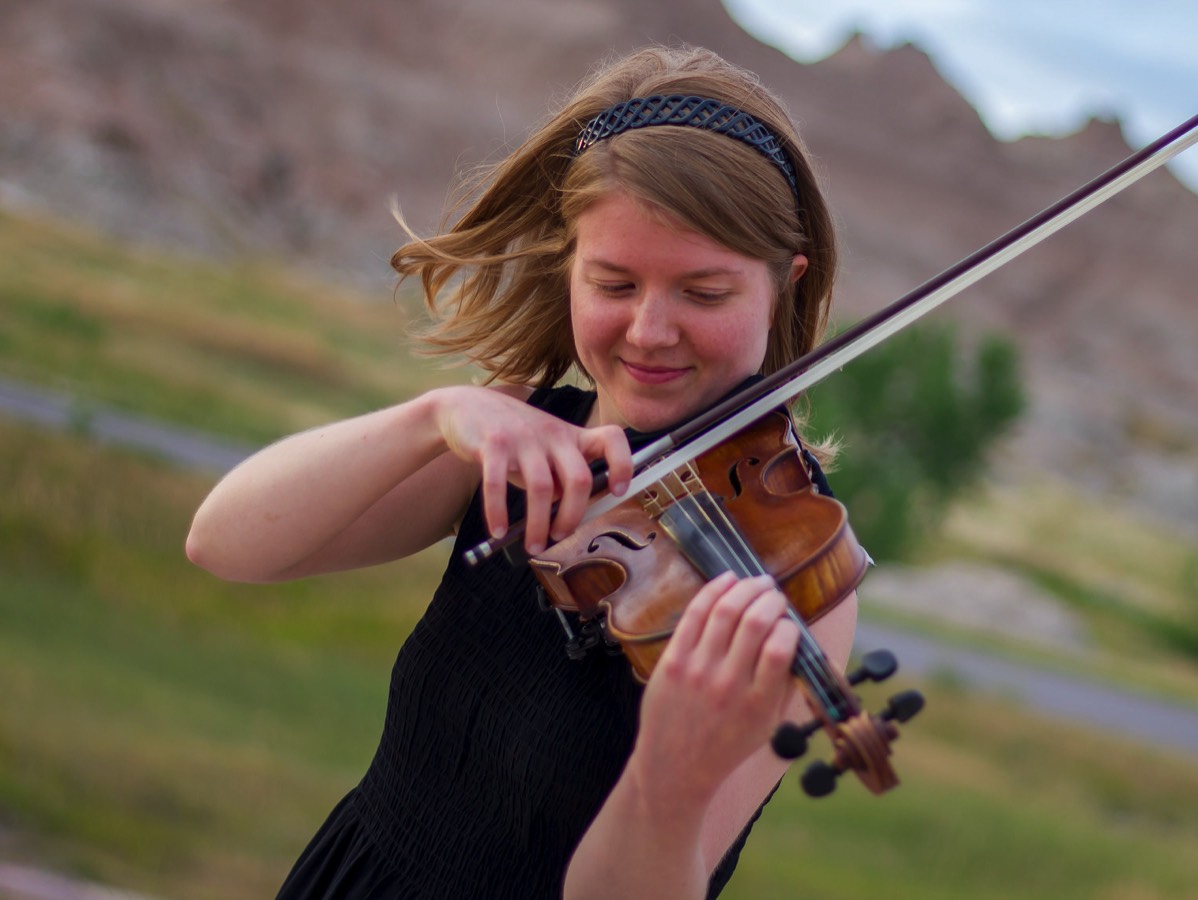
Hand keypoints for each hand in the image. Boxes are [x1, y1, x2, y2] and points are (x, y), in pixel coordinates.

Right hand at [432, 386, 632, 551]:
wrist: (467, 407)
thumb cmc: (515, 438)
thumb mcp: (546, 449)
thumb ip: (561, 476)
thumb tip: (573, 516)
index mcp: (571, 436)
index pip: (612, 439)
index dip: (622, 464)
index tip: (618, 491)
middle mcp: (553, 434)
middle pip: (579, 479)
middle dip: (572, 517)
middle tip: (560, 537)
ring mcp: (523, 438)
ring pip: (542, 488)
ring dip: (539, 524)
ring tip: (533, 545)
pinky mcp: (493, 443)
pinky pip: (498, 484)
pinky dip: (498, 513)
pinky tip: (498, 530)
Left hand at [631, 573, 799, 805]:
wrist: (675, 767)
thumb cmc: (727, 745)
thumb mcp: (767, 725)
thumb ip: (785, 685)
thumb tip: (800, 640)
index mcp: (758, 703)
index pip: (781, 647)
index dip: (790, 625)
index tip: (789, 623)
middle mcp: (728, 684)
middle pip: (754, 621)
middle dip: (771, 598)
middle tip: (775, 594)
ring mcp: (697, 670)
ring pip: (725, 610)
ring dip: (746, 588)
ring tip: (756, 583)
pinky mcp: (672, 661)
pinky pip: (695, 614)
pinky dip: (714, 590)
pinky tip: (727, 580)